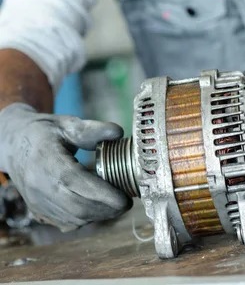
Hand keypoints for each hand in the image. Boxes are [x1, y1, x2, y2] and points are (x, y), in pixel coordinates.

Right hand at [0, 104, 130, 230]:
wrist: (14, 146)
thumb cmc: (44, 133)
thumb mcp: (67, 124)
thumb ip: (93, 130)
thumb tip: (119, 133)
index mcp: (46, 161)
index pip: (75, 183)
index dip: (102, 194)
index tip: (125, 197)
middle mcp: (39, 186)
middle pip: (76, 207)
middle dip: (106, 209)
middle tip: (127, 202)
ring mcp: (38, 203)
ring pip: (73, 219)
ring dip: (99, 215)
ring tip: (117, 203)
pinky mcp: (40, 212)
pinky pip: (66, 222)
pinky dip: (87, 218)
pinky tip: (99, 206)